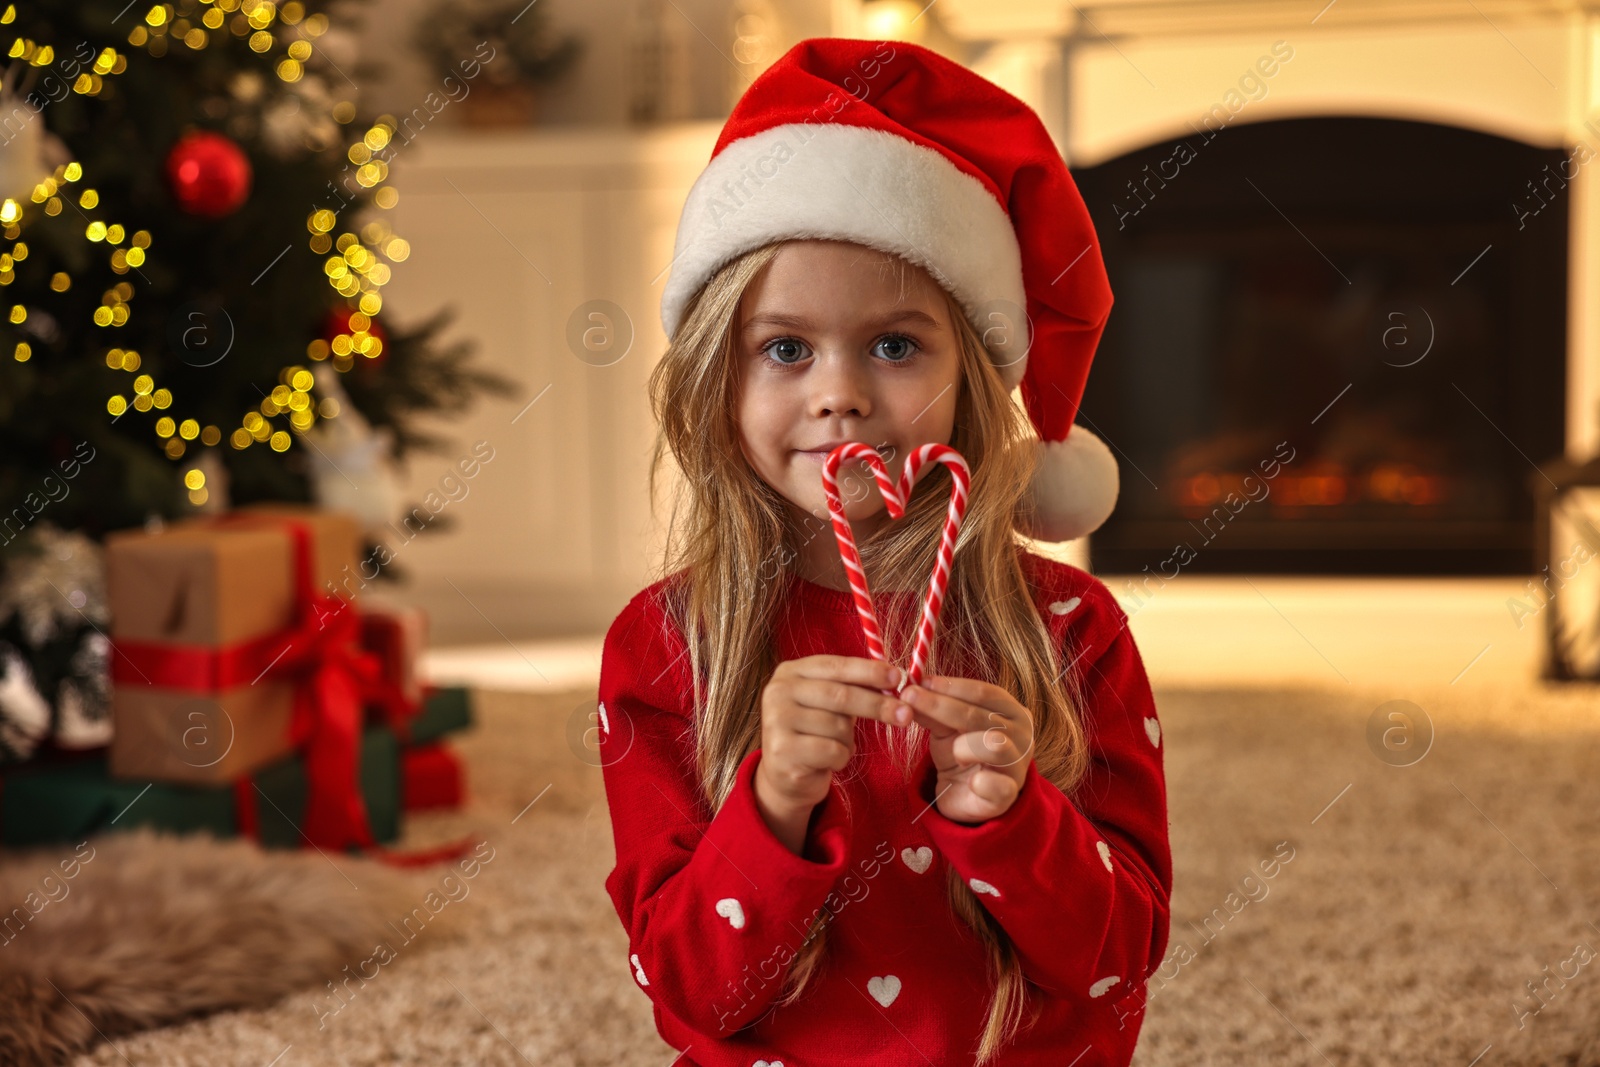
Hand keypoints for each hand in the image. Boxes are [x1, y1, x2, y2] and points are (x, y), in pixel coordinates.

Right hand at [755, 654, 905, 851]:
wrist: (785, 775)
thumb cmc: (815, 732)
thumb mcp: (829, 703)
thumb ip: (853, 687)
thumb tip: (896, 679)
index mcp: (790, 672)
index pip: (836, 666)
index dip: (869, 671)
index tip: (899, 678)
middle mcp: (778, 692)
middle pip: (840, 695)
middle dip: (877, 705)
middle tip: (905, 714)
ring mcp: (776, 721)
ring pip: (838, 726)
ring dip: (849, 740)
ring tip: (837, 745)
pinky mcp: (782, 751)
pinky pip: (832, 751)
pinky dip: (841, 757)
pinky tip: (828, 760)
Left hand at [897, 675, 1034, 824]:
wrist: (965, 795)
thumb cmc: (962, 752)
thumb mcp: (946, 727)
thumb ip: (934, 709)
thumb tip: (911, 689)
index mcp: (1012, 711)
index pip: (983, 692)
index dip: (951, 686)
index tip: (920, 682)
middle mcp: (1022, 735)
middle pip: (979, 715)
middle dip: (940, 705)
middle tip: (909, 699)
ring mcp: (1018, 765)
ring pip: (994, 745)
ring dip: (964, 746)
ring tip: (955, 754)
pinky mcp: (1009, 794)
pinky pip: (998, 786)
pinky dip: (983, 782)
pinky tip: (974, 782)